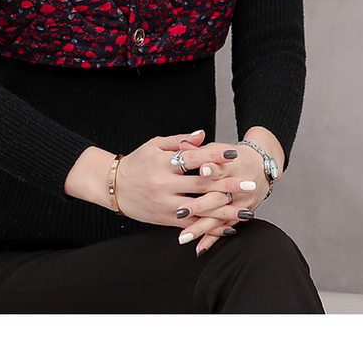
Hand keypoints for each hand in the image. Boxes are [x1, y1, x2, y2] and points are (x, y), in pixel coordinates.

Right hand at [114, 131, 259, 242]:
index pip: (193, 158)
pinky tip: (227, 228)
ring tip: (245, 211)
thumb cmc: (137, 162)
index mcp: (164, 163)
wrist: (114, 187)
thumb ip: (179, 141)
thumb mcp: (154, 145)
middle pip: (201, 185)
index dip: (213, 155)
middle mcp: (165, 184)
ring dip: (225, 211)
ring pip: (200, 208)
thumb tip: (202, 135)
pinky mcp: (166, 219)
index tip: (234, 153)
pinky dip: (210, 227)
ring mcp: (166, 203)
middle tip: (249, 184)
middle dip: (227, 185)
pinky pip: (191, 225)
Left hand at [173, 135, 270, 255]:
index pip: (219, 166)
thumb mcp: (217, 148)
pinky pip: (225, 227)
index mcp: (230, 164)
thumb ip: (198, 148)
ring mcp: (240, 201)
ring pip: (220, 216)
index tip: (199, 172)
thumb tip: (181, 145)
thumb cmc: (231, 156)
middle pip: (217, 195)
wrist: (261, 164)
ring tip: (184, 236)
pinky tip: (199, 248)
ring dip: (202, 227)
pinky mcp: (242, 213)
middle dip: (199, 205)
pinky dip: (213, 238)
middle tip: (180, 212)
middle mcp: (237, 184)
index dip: (210, 169)